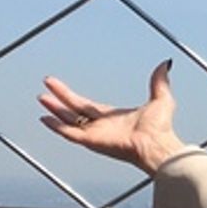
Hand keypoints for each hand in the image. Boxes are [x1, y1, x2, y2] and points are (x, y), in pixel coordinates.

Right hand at [38, 61, 185, 174]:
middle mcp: (101, 126)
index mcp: (113, 118)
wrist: (157, 144)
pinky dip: (56, 126)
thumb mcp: (160, 99)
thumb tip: (165, 64)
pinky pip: (69, 133)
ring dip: (55, 110)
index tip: (59, 86)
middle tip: (46, 87)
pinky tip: (44, 119)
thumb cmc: (161, 128)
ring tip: (41, 98)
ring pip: (68, 120)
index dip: (72, 96)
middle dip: (59, 98)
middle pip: (74, 110)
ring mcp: (95, 134)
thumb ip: (159, 82)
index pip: (86, 105)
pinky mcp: (91, 141)